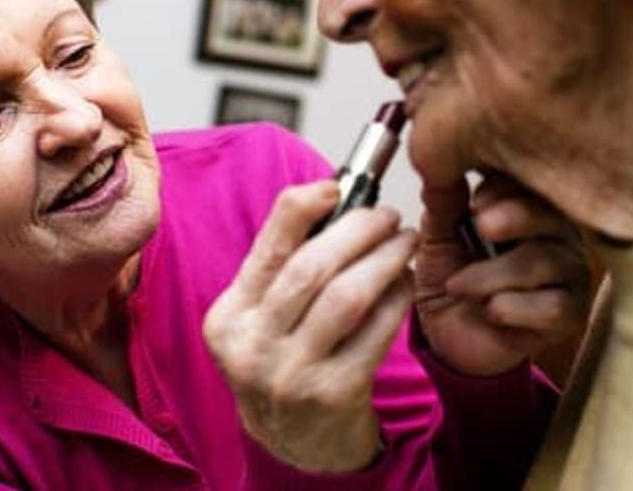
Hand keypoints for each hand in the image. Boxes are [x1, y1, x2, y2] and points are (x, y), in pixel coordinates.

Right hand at [203, 180, 414, 472]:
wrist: (294, 444)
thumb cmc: (282, 365)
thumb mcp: (261, 319)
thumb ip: (283, 267)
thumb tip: (331, 200)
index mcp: (228, 318)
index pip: (266, 248)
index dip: (303, 208)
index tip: (335, 187)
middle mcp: (252, 347)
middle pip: (311, 267)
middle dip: (358, 229)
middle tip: (386, 216)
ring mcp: (291, 374)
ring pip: (347, 295)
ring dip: (385, 258)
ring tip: (404, 242)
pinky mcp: (334, 394)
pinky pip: (376, 330)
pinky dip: (397, 298)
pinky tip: (404, 282)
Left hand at [414, 173, 589, 376]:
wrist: (449, 336)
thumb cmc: (451, 276)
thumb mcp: (437, 238)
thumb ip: (443, 205)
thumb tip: (439, 166)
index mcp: (527, 206)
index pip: (531, 184)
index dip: (507, 188)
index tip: (476, 202)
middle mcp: (557, 234)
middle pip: (549, 216)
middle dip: (515, 218)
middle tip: (481, 226)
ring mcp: (569, 274)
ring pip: (544, 261)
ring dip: (493, 274)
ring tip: (458, 286)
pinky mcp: (569, 314)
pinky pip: (553, 306)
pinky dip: (515, 308)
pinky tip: (489, 311)